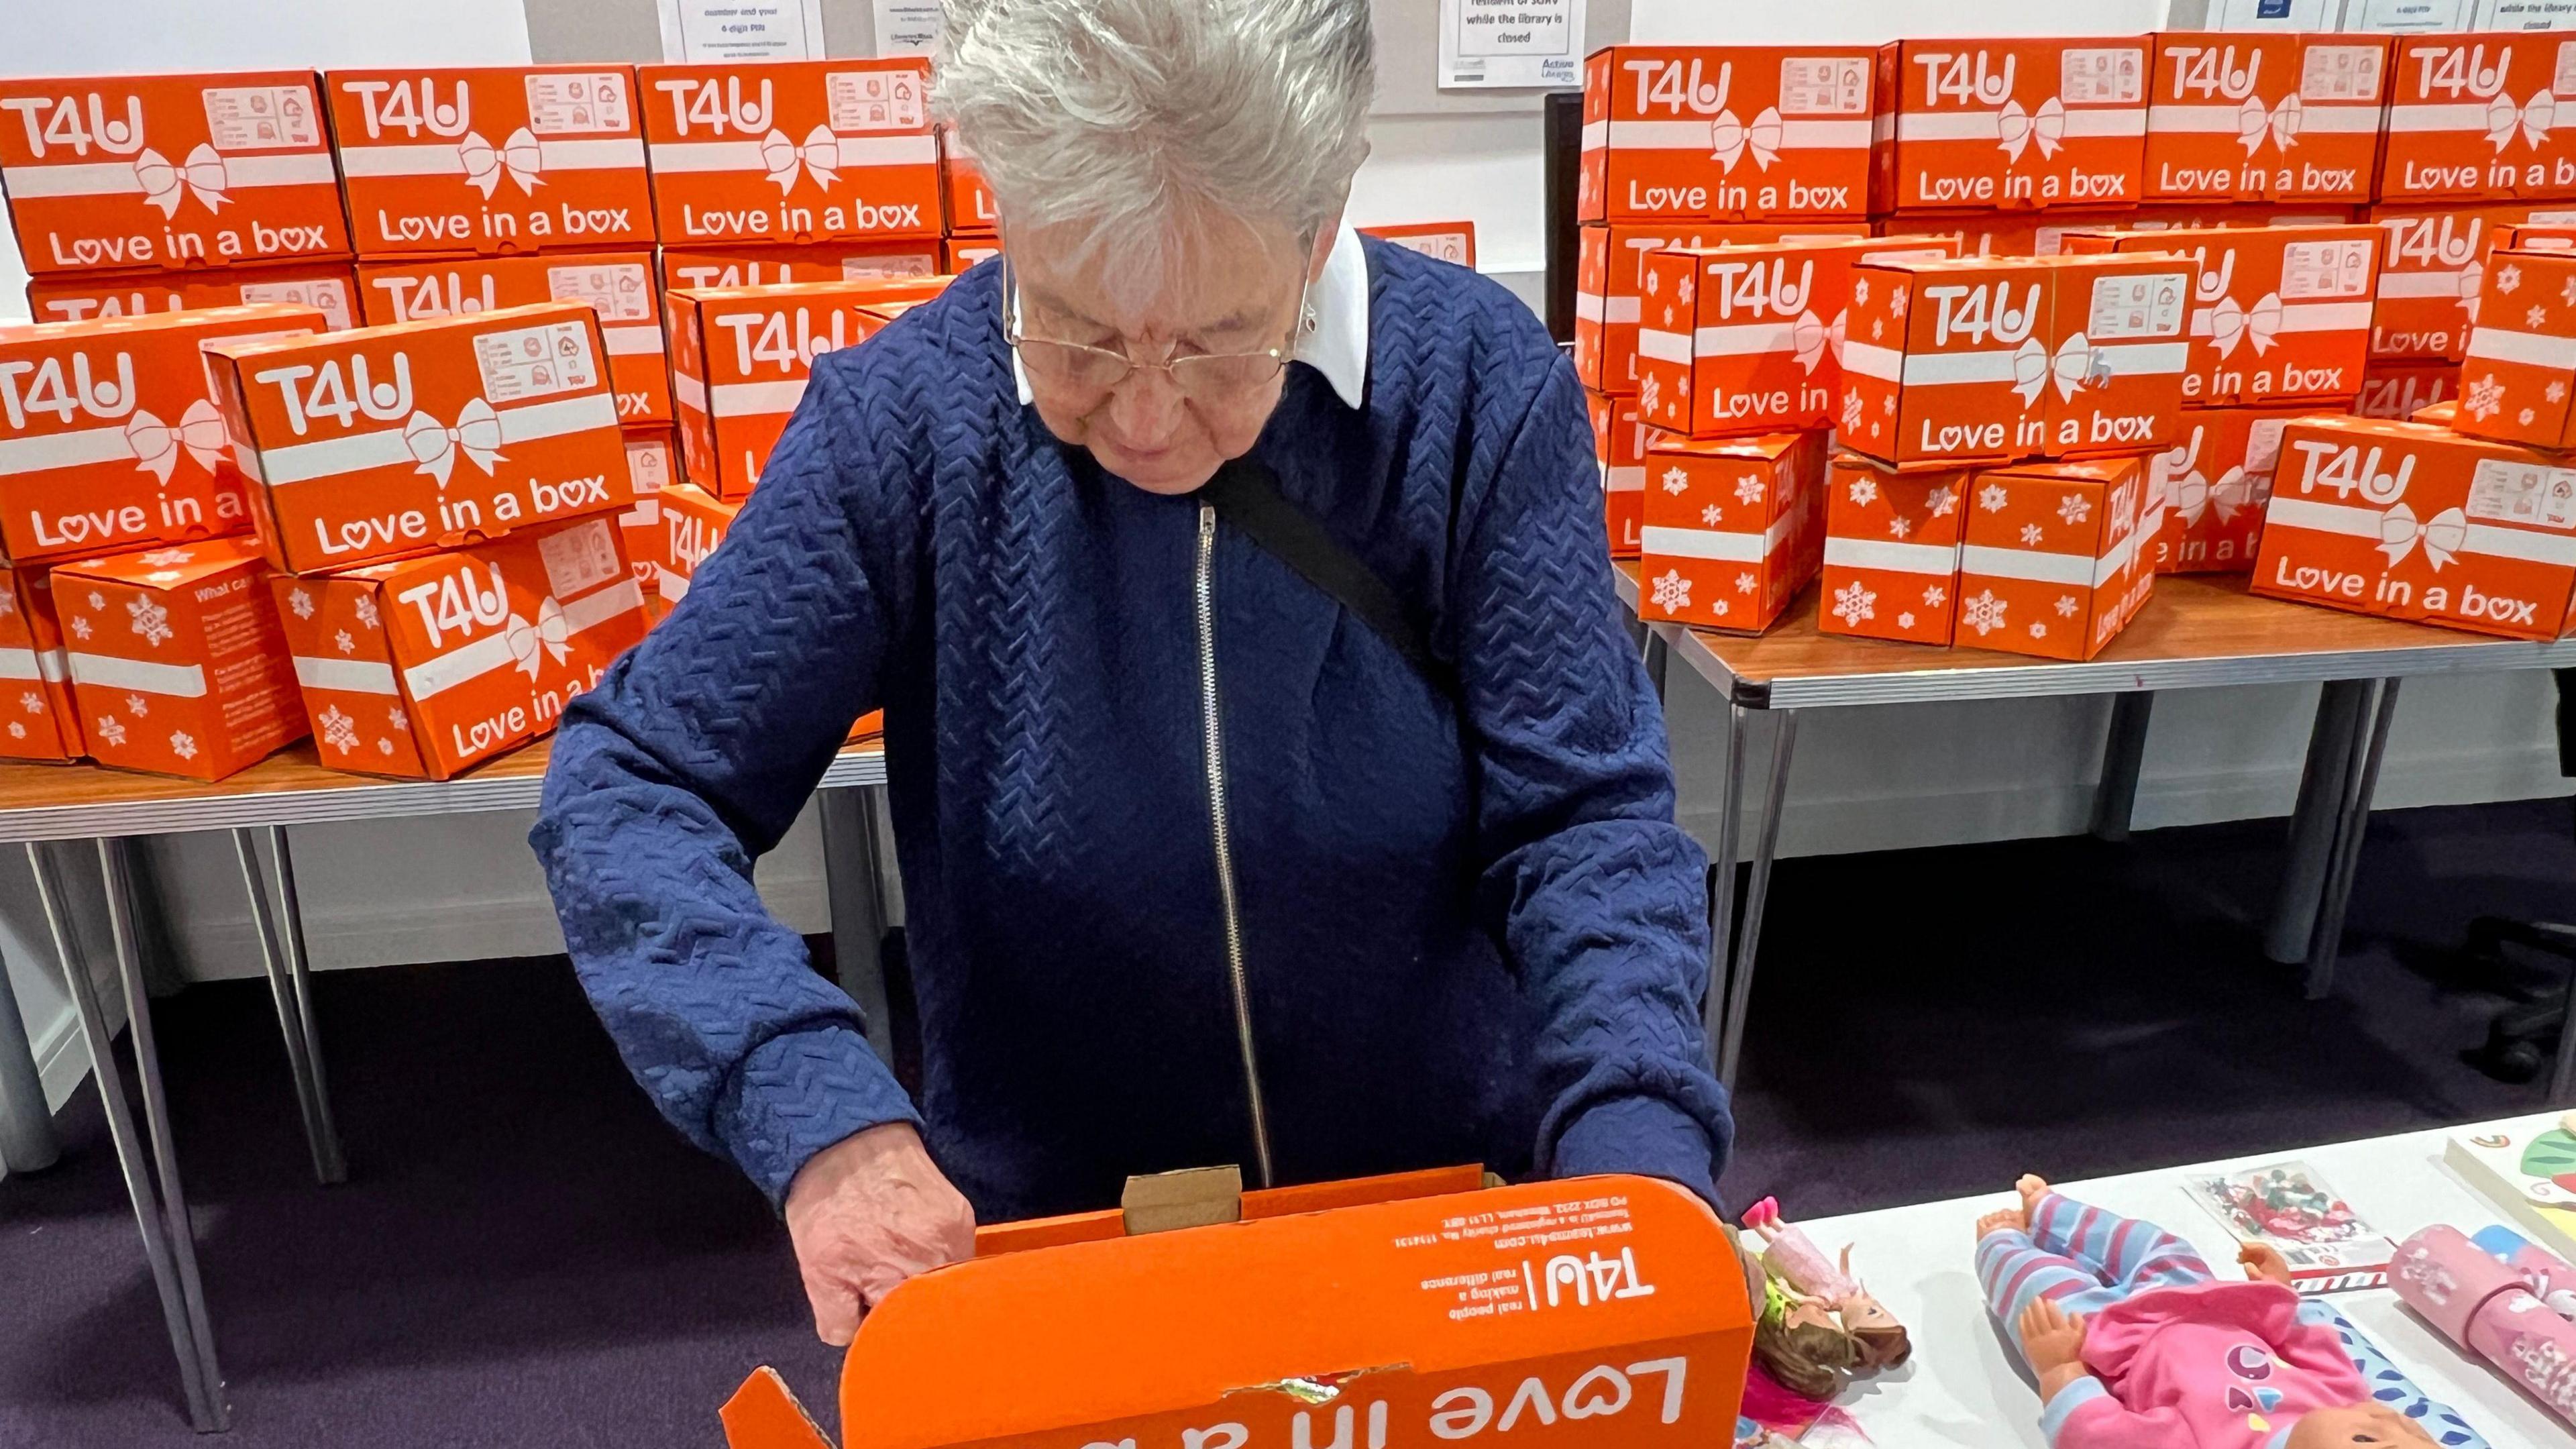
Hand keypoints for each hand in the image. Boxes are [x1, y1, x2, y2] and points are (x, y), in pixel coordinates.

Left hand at [781, 1122, 976, 1344]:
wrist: (846, 1142)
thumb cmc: (825, 1207)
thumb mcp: (815, 1272)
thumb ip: (840, 1322)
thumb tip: (863, 1342)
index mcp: (893, 1279)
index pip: (910, 1333)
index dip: (894, 1334)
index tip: (881, 1326)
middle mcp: (934, 1259)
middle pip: (936, 1311)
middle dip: (913, 1311)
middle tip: (886, 1294)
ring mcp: (954, 1235)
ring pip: (950, 1285)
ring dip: (928, 1284)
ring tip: (899, 1265)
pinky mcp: (963, 1216)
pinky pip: (958, 1255)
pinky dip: (938, 1258)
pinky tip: (913, 1244)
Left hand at [2016, 1298, 2089, 1374]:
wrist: (2064, 1377)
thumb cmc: (2076, 1358)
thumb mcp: (2083, 1340)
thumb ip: (2079, 1324)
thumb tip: (2072, 1312)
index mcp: (2063, 1332)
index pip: (2054, 1314)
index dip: (2050, 1305)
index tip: (2048, 1301)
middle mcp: (2049, 1334)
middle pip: (2040, 1316)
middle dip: (2037, 1305)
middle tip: (2036, 1299)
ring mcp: (2037, 1341)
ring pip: (2031, 1321)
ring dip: (2029, 1312)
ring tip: (2028, 1306)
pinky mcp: (2030, 1347)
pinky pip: (2023, 1331)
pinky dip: (2022, 1322)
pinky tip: (2021, 1316)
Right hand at [2239, 1242, 2293, 1285]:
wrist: (2282, 1303)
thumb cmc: (2270, 1290)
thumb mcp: (2257, 1279)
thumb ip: (2251, 1269)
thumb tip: (2247, 1264)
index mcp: (2275, 1260)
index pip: (2263, 1248)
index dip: (2251, 1246)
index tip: (2239, 1247)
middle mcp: (2278, 1261)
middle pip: (2263, 1252)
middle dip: (2250, 1252)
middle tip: (2238, 1256)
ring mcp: (2278, 1268)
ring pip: (2263, 1258)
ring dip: (2251, 1258)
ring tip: (2240, 1262)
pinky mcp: (2276, 1274)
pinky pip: (2264, 1264)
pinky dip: (2255, 1263)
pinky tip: (2247, 1267)